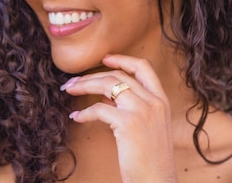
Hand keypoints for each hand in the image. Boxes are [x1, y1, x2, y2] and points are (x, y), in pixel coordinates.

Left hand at [61, 54, 178, 182]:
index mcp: (162, 100)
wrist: (157, 182)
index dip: (123, 59)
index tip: (105, 59)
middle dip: (92, 75)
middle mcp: (154, 102)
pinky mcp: (128, 124)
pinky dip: (84, 112)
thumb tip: (106, 97)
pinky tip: (76, 117)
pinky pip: (99, 109)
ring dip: (84, 85)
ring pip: (108, 85)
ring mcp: (142, 111)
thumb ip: (133, 108)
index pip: (144, 67)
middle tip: (73, 81)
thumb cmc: (150, 159)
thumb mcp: (148, 127)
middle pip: (119, 75)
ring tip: (69, 90)